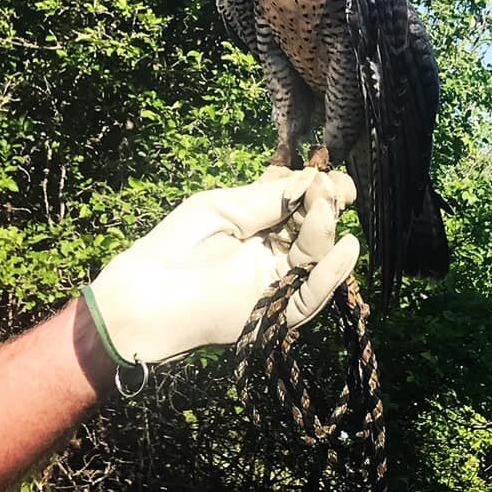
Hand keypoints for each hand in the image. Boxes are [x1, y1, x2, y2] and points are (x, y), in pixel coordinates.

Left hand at [82, 169, 359, 365]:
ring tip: (325, 207)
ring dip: (326, 233)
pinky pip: (311, 296)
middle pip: (315, 231)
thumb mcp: (227, 207)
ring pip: (316, 259)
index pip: (304, 209)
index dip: (323, 193)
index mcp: (263, 227)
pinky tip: (345, 248)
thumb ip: (270, 198)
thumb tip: (315, 181)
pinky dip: (330, 274)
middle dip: (327, 207)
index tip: (337, 179)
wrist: (147, 291)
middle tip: (332, 189)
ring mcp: (277, 283)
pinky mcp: (274, 312)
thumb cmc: (178, 243)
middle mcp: (276, 254)